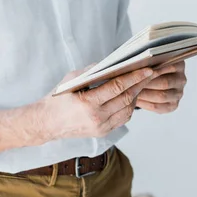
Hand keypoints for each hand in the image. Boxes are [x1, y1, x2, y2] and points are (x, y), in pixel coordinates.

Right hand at [37, 66, 153, 141]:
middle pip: (126, 99)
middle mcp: (96, 117)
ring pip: (128, 110)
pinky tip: (130, 96)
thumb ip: (93, 70)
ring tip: (141, 83)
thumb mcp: (72, 79)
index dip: (134, 77)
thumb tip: (113, 63)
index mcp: (88, 103)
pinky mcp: (103, 132)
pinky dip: (129, 106)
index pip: (117, 87)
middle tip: (149, 73)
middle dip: (140, 85)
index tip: (147, 69)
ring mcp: (101, 127)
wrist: (46, 123)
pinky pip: (123, 118)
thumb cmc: (59, 98)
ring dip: (136, 96)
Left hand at [136, 61, 186, 113]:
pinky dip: (145, 104)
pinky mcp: (173, 105)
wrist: (152, 81)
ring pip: (161, 96)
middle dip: (146, 83)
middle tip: (132, 83)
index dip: (154, 70)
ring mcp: (179, 93)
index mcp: (179, 64)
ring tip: (131, 92)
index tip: (140, 71)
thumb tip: (137, 64)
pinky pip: (158, 106)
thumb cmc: (149, 68)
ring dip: (145, 94)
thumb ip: (148, 62)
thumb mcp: (151, 61)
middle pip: (165, 83)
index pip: (169, 67)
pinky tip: (136, 100)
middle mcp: (181, 79)